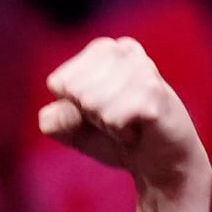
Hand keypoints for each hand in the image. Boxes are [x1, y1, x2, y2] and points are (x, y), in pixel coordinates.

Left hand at [39, 36, 208, 194]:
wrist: (158, 161)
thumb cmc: (112, 139)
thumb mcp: (72, 130)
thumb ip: (53, 122)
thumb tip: (62, 110)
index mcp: (100, 50)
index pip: (58, 82)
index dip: (71, 108)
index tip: (97, 112)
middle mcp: (122, 49)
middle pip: (73, 91)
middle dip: (89, 115)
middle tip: (116, 117)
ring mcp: (141, 68)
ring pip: (92, 102)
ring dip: (107, 124)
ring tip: (128, 121)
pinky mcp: (154, 90)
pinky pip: (112, 117)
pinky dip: (120, 132)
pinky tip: (138, 128)